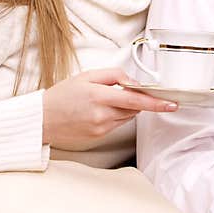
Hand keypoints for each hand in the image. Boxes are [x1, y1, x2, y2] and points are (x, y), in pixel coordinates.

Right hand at [42, 68, 176, 149]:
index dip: (156, 103)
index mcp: (99, 96)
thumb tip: (133, 82)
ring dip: (124, 108)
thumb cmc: (62, 95)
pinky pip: (117, 124)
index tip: (171, 104)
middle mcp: (102, 115)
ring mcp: (101, 128)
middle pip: (134, 108)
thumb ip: (114, 75)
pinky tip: (98, 111)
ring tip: (102, 101)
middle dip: (135, 99)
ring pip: (127, 116)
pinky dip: (114, 116)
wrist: (42, 119)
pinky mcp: (99, 136)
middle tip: (120, 91)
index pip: (135, 100)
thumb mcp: (87, 76)